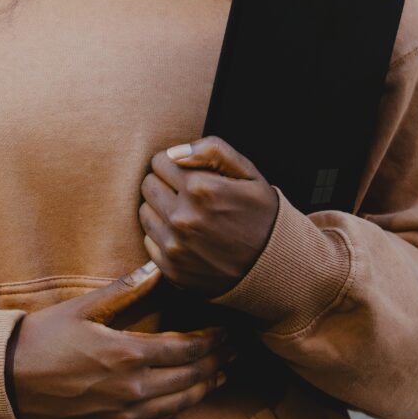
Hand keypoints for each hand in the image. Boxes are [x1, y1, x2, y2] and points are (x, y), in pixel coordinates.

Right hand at [10, 262, 235, 418]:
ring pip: (177, 404)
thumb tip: (157, 269)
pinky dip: (175, 407)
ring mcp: (120, 415)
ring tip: (220, 375)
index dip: (212, 342)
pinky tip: (183, 397)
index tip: (227, 333)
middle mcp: (130, 389)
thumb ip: (126, 290)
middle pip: (189, 378)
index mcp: (127, 354)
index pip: (186, 350)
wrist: (2, 382)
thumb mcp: (83, 308)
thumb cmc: (41, 338)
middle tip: (234, 353)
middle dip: (216, 364)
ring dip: (202, 388)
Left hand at [138, 135, 278, 297]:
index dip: (175, 164)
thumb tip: (174, 152)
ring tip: (188, 214)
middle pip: (148, 184)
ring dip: (161, 209)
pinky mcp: (171, 267)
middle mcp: (183, 217)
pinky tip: (187, 236)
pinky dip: (163, 235)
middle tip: (188, 194)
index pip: (159, 162)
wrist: (272, 265)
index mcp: (201, 188)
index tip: (190, 173)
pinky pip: (148, 239)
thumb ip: (213, 151)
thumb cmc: (260, 213)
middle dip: (165, 184)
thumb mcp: (248, 173)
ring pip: (145, 211)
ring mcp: (175, 245)